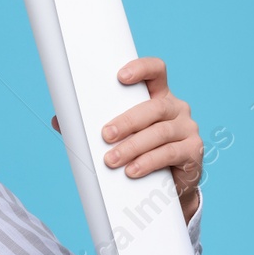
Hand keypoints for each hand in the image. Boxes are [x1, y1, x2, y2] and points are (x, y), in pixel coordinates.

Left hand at [49, 56, 202, 221]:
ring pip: (160, 132)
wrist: (168, 185)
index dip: (141, 69)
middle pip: (154, 107)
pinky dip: (149, 162)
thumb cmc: (139, 152)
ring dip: (133, 146)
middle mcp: (176, 108)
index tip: (120, 77)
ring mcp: (188, 129)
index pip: (156, 72)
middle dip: (127, 121)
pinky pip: (171, 153)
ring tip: (112, 160)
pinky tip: (133, 170)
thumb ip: (93, 126)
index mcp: (158, 96)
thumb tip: (60, 120)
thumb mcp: (120, 136)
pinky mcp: (193, 151)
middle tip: (105, 135)